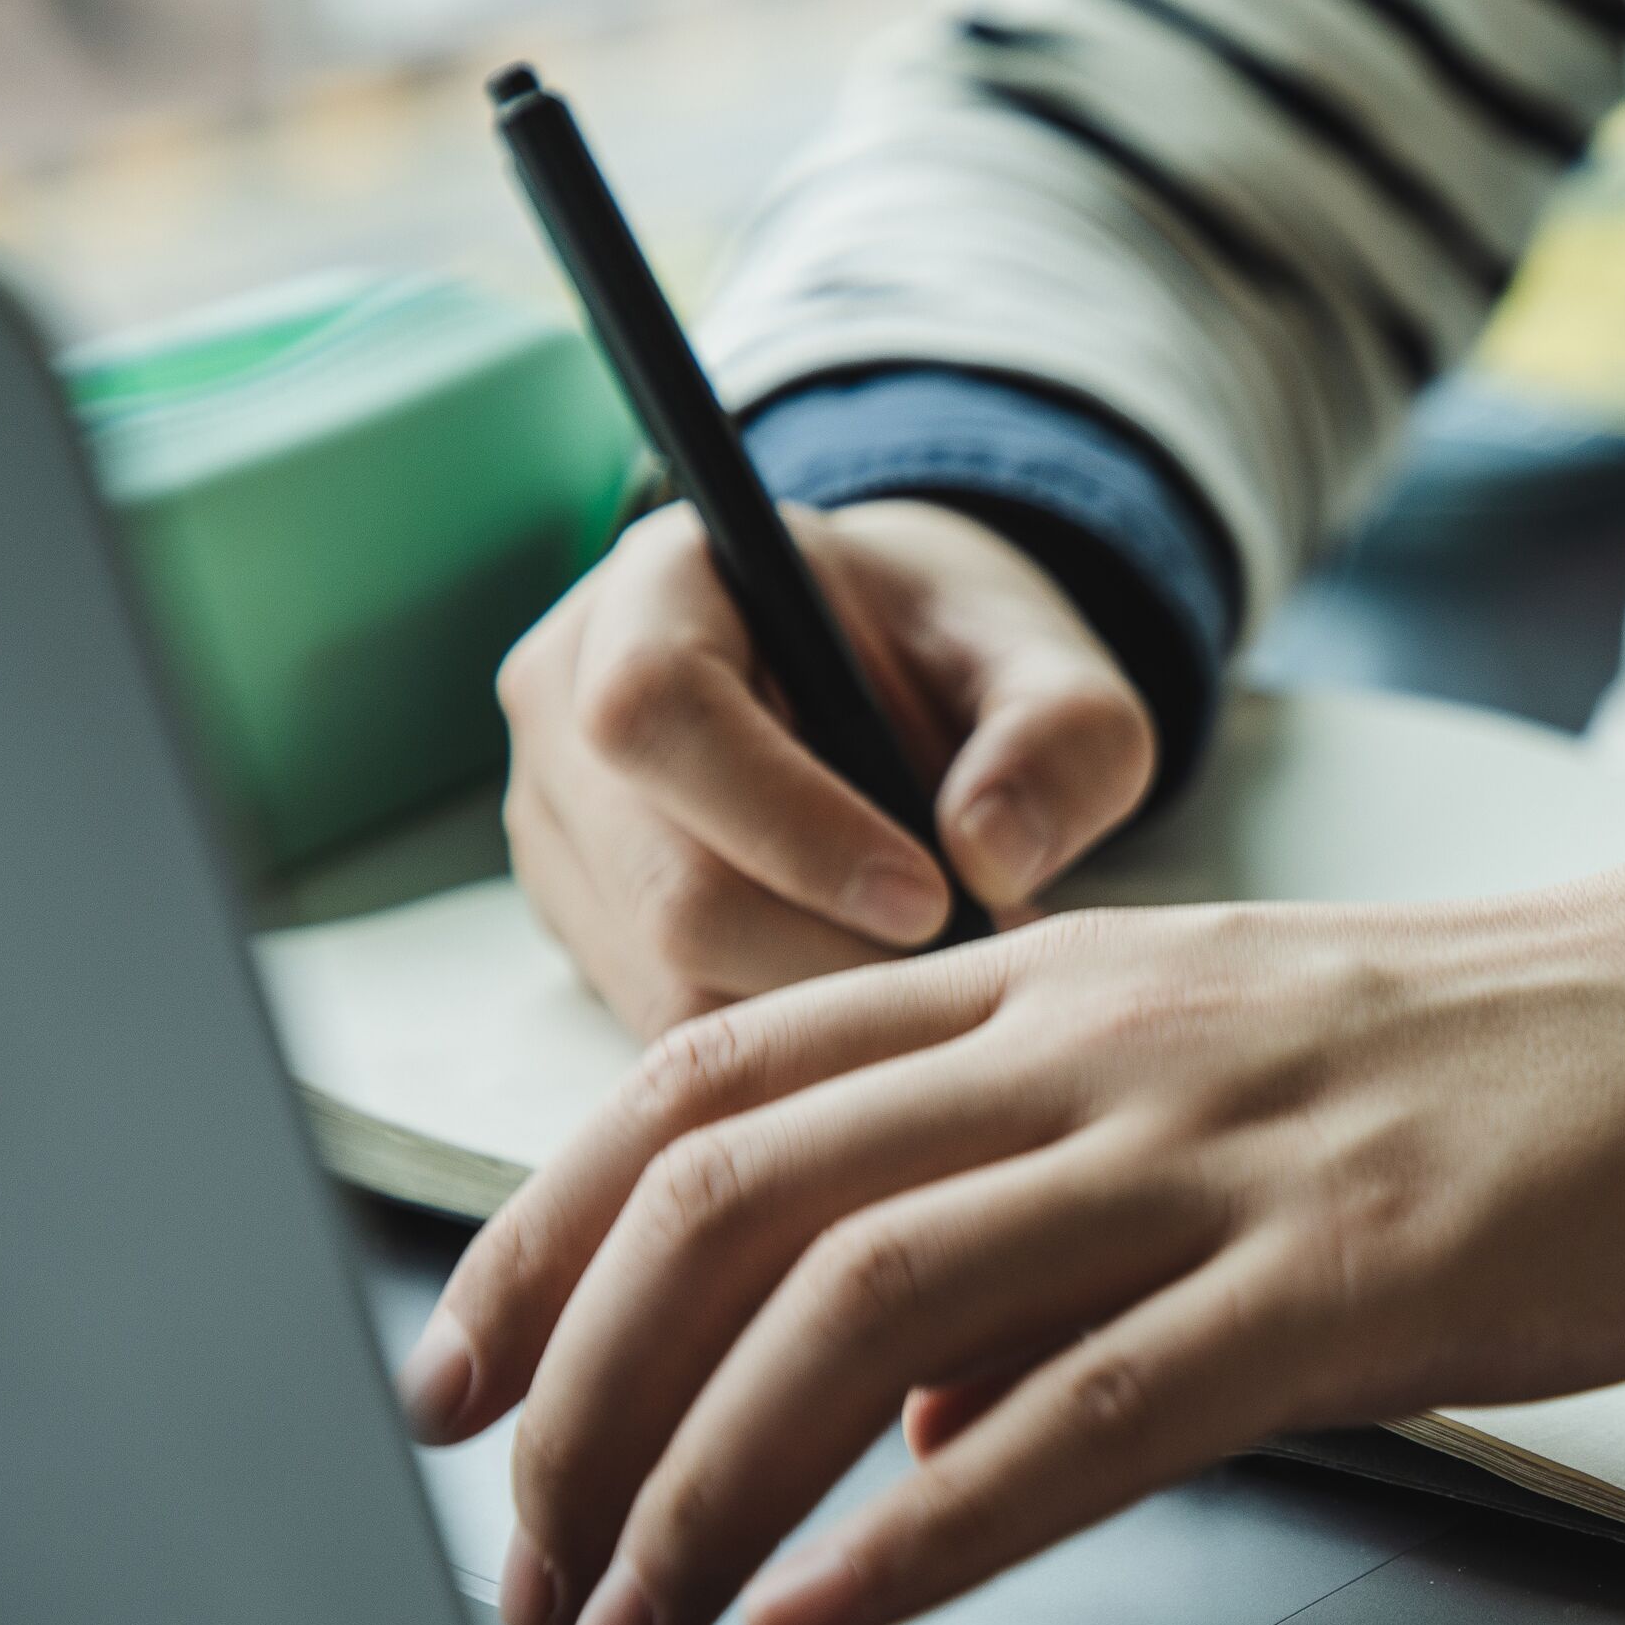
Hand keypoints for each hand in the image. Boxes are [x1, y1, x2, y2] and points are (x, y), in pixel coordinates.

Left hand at [396, 773, 1624, 1624]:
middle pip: (736, 1194)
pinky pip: (1089, 1406)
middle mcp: (1100, 1040)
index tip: (454, 1386)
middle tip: (517, 1565)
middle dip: (575, 1401)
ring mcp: (1224, 1148)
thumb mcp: (1230, 1100)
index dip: (537, 1238)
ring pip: (869, 1297)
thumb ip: (1043, 1226)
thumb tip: (897, 1417)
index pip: (707, 1079)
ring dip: (700, 1483)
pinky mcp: (1356, 1272)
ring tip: (622, 1623)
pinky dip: (928, 1527)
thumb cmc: (1509, 1071)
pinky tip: (829, 1610)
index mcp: (1054, 983)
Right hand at [496, 497, 1156, 1034]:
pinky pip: (674, 1030)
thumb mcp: (1051, 670)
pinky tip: (872, 995)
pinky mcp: (584, 925)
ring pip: (666, 982)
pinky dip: (789, 1040)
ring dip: (821, 1010)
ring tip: (932, 973)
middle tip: (961, 961)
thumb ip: (1060, 738)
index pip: (661, 709)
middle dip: (831, 952)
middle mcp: (569, 701)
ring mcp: (564, 826)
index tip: (929, 896)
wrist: (890, 680)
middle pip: (664, 885)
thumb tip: (992, 857)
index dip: (791, 826)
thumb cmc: (956, 659)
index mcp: (662, 584)